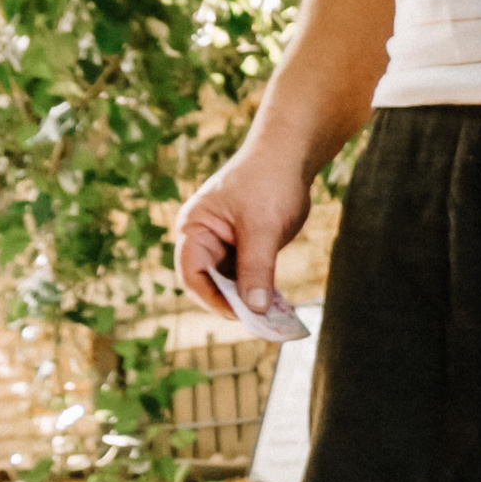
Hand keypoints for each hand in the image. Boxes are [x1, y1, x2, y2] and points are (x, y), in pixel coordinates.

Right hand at [176, 142, 316, 320]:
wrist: (288, 156)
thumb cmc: (269, 182)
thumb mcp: (262, 229)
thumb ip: (257, 269)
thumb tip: (255, 308)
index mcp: (194, 228)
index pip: (192, 274)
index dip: (213, 298)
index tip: (242, 315)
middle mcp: (202, 238)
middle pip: (209, 283)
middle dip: (232, 304)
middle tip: (262, 325)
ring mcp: (222, 244)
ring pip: (229, 284)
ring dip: (248, 301)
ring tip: (272, 321)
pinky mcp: (243, 247)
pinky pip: (246, 277)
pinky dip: (259, 292)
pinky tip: (276, 307)